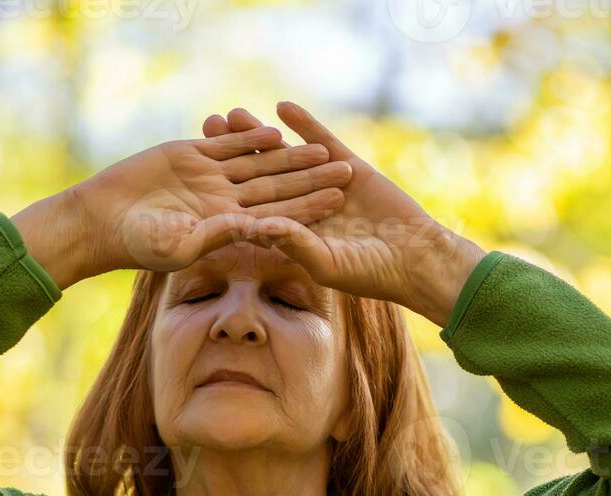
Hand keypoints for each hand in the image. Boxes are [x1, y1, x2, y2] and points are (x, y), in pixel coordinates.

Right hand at [12, 126, 352, 288]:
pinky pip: (227, 144)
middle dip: (311, 178)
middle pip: (278, 187)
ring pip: (258, 164)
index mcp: (229, 227)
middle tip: (348, 168)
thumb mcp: (182, 244)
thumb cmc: (140, 243)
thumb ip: (220, 235)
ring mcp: (210, 177)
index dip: (310, 207)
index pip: (279, 215)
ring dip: (289, 155)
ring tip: (321, 146)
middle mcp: (225, 201)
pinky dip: (249, 137)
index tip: (340, 200)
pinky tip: (274, 130)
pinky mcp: (192, 154)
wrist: (104, 218)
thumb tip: (257, 229)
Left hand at [202, 103, 486, 325]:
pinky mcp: (348, 168)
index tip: (195, 169)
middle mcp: (300, 207)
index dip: (222, 187)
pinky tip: (282, 107)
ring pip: (284, 154)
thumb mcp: (327, 262)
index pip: (247, 204)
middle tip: (206, 125)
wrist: (416, 257)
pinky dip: (304, 125)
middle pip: (258, 173)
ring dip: (260, 134)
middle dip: (233, 151)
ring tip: (234, 112)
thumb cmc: (369, 273)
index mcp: (288, 233)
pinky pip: (320, 141)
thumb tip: (257, 226)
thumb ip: (294, 242)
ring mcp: (322, 185)